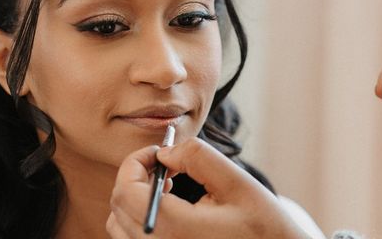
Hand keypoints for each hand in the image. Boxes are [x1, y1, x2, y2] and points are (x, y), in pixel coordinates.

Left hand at [107, 138, 309, 238]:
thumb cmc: (263, 226)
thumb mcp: (237, 183)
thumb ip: (197, 157)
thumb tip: (164, 153)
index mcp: (176, 230)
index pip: (126, 190)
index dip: (135, 161)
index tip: (158, 152)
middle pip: (118, 206)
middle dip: (135, 175)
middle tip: (164, 165)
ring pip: (118, 226)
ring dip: (133, 197)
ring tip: (167, 187)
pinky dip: (138, 218)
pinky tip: (168, 209)